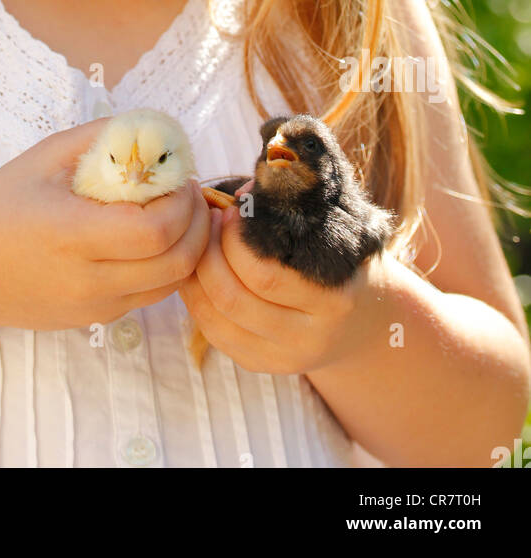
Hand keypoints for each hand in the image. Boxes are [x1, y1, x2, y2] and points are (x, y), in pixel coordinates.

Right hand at [0, 119, 210, 333]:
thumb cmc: (0, 206)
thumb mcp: (44, 158)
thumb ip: (101, 137)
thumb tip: (153, 126)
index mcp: (71, 233)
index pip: (155, 230)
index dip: (182, 203)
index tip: (180, 176)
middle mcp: (87, 279)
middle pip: (175, 262)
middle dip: (198, 225)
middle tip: (190, 193)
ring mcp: (93, 307)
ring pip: (170, 285)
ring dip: (189, 249)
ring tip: (179, 215)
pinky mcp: (95, 320)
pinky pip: (149, 296)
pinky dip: (166, 267)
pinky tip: (154, 239)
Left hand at [179, 204, 391, 373]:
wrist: (362, 318)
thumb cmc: (337, 259)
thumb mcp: (330, 233)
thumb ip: (292, 211)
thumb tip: (240, 192)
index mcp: (333, 299)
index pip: (264, 276)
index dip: (233, 240)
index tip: (228, 211)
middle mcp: (311, 337)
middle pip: (234, 298)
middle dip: (208, 254)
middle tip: (206, 223)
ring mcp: (286, 358)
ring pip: (217, 320)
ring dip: (196, 276)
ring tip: (198, 243)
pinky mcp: (263, 365)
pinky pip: (215, 334)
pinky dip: (196, 299)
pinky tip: (198, 271)